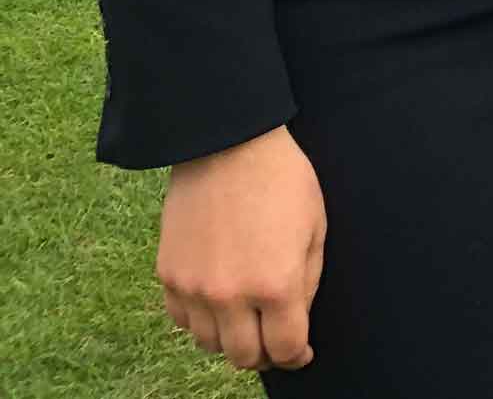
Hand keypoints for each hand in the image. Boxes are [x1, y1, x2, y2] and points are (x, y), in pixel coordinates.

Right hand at [157, 125, 324, 372]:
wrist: (228, 144)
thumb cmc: (283, 180)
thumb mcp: (316, 228)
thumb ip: (308, 283)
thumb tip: (298, 321)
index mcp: (275, 284)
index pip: (285, 348)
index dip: (297, 356)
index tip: (301, 353)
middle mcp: (230, 295)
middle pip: (245, 357)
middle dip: (265, 353)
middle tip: (275, 338)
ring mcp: (193, 288)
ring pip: (210, 344)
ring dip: (231, 338)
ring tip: (246, 316)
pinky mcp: (167, 275)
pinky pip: (181, 320)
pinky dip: (200, 319)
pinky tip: (217, 299)